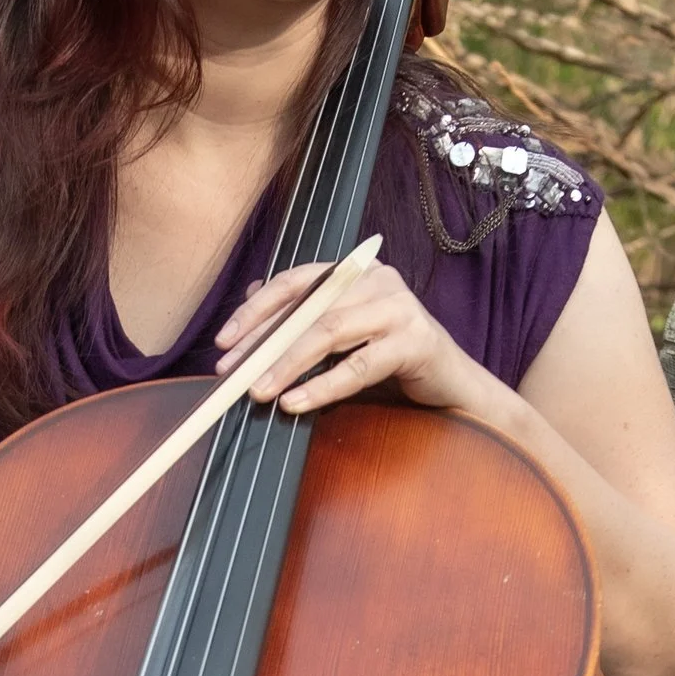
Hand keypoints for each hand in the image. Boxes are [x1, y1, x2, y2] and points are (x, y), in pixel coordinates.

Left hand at [215, 254, 493, 423]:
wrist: (451, 387)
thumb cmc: (391, 361)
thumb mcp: (341, 337)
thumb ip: (303, 316)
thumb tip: (252, 296)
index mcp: (354, 273)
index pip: (294, 282)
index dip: (254, 310)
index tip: (223, 342)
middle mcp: (377, 280)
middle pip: (307, 308)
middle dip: (263, 343)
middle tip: (232, 374)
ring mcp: (399, 308)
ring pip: (329, 333)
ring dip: (287, 365)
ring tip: (258, 392)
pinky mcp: (415, 342)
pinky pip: (358, 366)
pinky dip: (322, 386)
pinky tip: (295, 403)